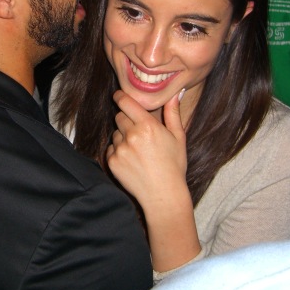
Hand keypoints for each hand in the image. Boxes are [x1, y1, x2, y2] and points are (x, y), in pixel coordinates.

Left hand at [107, 89, 200, 270]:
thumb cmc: (174, 166)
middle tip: (139, 133)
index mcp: (148, 126)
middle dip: (126, 120)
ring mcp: (120, 149)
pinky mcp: (112, 161)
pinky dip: (118, 152)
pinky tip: (132, 161)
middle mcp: (132, 135)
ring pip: (115, 134)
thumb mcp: (178, 138)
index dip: (120, 97)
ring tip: (139, 152)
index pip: (126, 102)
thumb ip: (173, 114)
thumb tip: (174, 94)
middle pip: (119, 117)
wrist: (163, 195)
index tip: (118, 96)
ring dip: (123, 138)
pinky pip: (111, 149)